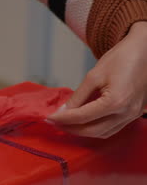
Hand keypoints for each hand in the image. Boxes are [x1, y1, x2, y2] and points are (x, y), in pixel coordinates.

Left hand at [47, 21, 146, 138]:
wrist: (145, 50)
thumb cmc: (120, 58)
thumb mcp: (94, 76)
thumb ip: (77, 97)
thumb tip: (62, 111)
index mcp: (116, 102)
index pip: (82, 117)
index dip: (63, 118)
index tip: (48, 118)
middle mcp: (126, 113)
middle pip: (92, 130)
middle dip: (71, 129)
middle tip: (54, 123)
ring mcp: (133, 116)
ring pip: (103, 133)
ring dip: (82, 131)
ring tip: (66, 124)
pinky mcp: (135, 114)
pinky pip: (112, 129)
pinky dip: (96, 128)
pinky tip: (83, 122)